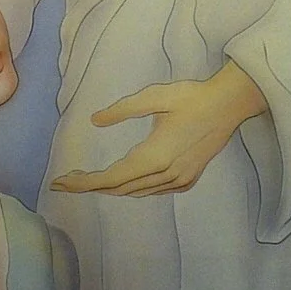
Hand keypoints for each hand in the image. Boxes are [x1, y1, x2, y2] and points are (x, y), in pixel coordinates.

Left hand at [51, 60, 266, 196]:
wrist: (230, 104)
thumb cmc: (192, 97)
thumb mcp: (154, 97)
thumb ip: (122, 110)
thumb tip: (95, 120)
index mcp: (154, 157)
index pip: (110, 178)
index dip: (83, 183)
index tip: (60, 182)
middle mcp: (166, 174)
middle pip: (120, 188)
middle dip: (91, 186)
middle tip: (67, 180)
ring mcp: (180, 179)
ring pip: (138, 192)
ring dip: (112, 189)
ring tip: (91, 180)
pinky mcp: (189, 178)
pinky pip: (156, 191)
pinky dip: (136, 189)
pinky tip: (128, 181)